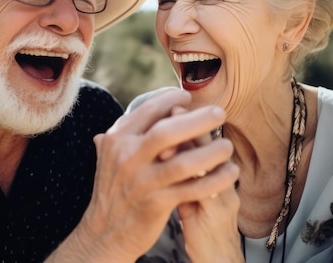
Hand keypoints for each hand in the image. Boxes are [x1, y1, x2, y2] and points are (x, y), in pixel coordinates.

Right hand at [67, 89, 238, 261]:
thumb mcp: (109, 157)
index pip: (148, 110)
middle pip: (167, 131)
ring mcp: (141, 181)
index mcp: (116, 139)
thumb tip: (136, 109)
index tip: (189, 98)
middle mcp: (127, 157)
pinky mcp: (155, 204)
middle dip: (197, 119)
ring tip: (227, 146)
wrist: (104, 233)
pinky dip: (214, 180)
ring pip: (183, 162)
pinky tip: (228, 173)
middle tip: (219, 113)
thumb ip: (124, 133)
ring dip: (210, 152)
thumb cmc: (113, 190)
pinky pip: (192, 189)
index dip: (172, 99)